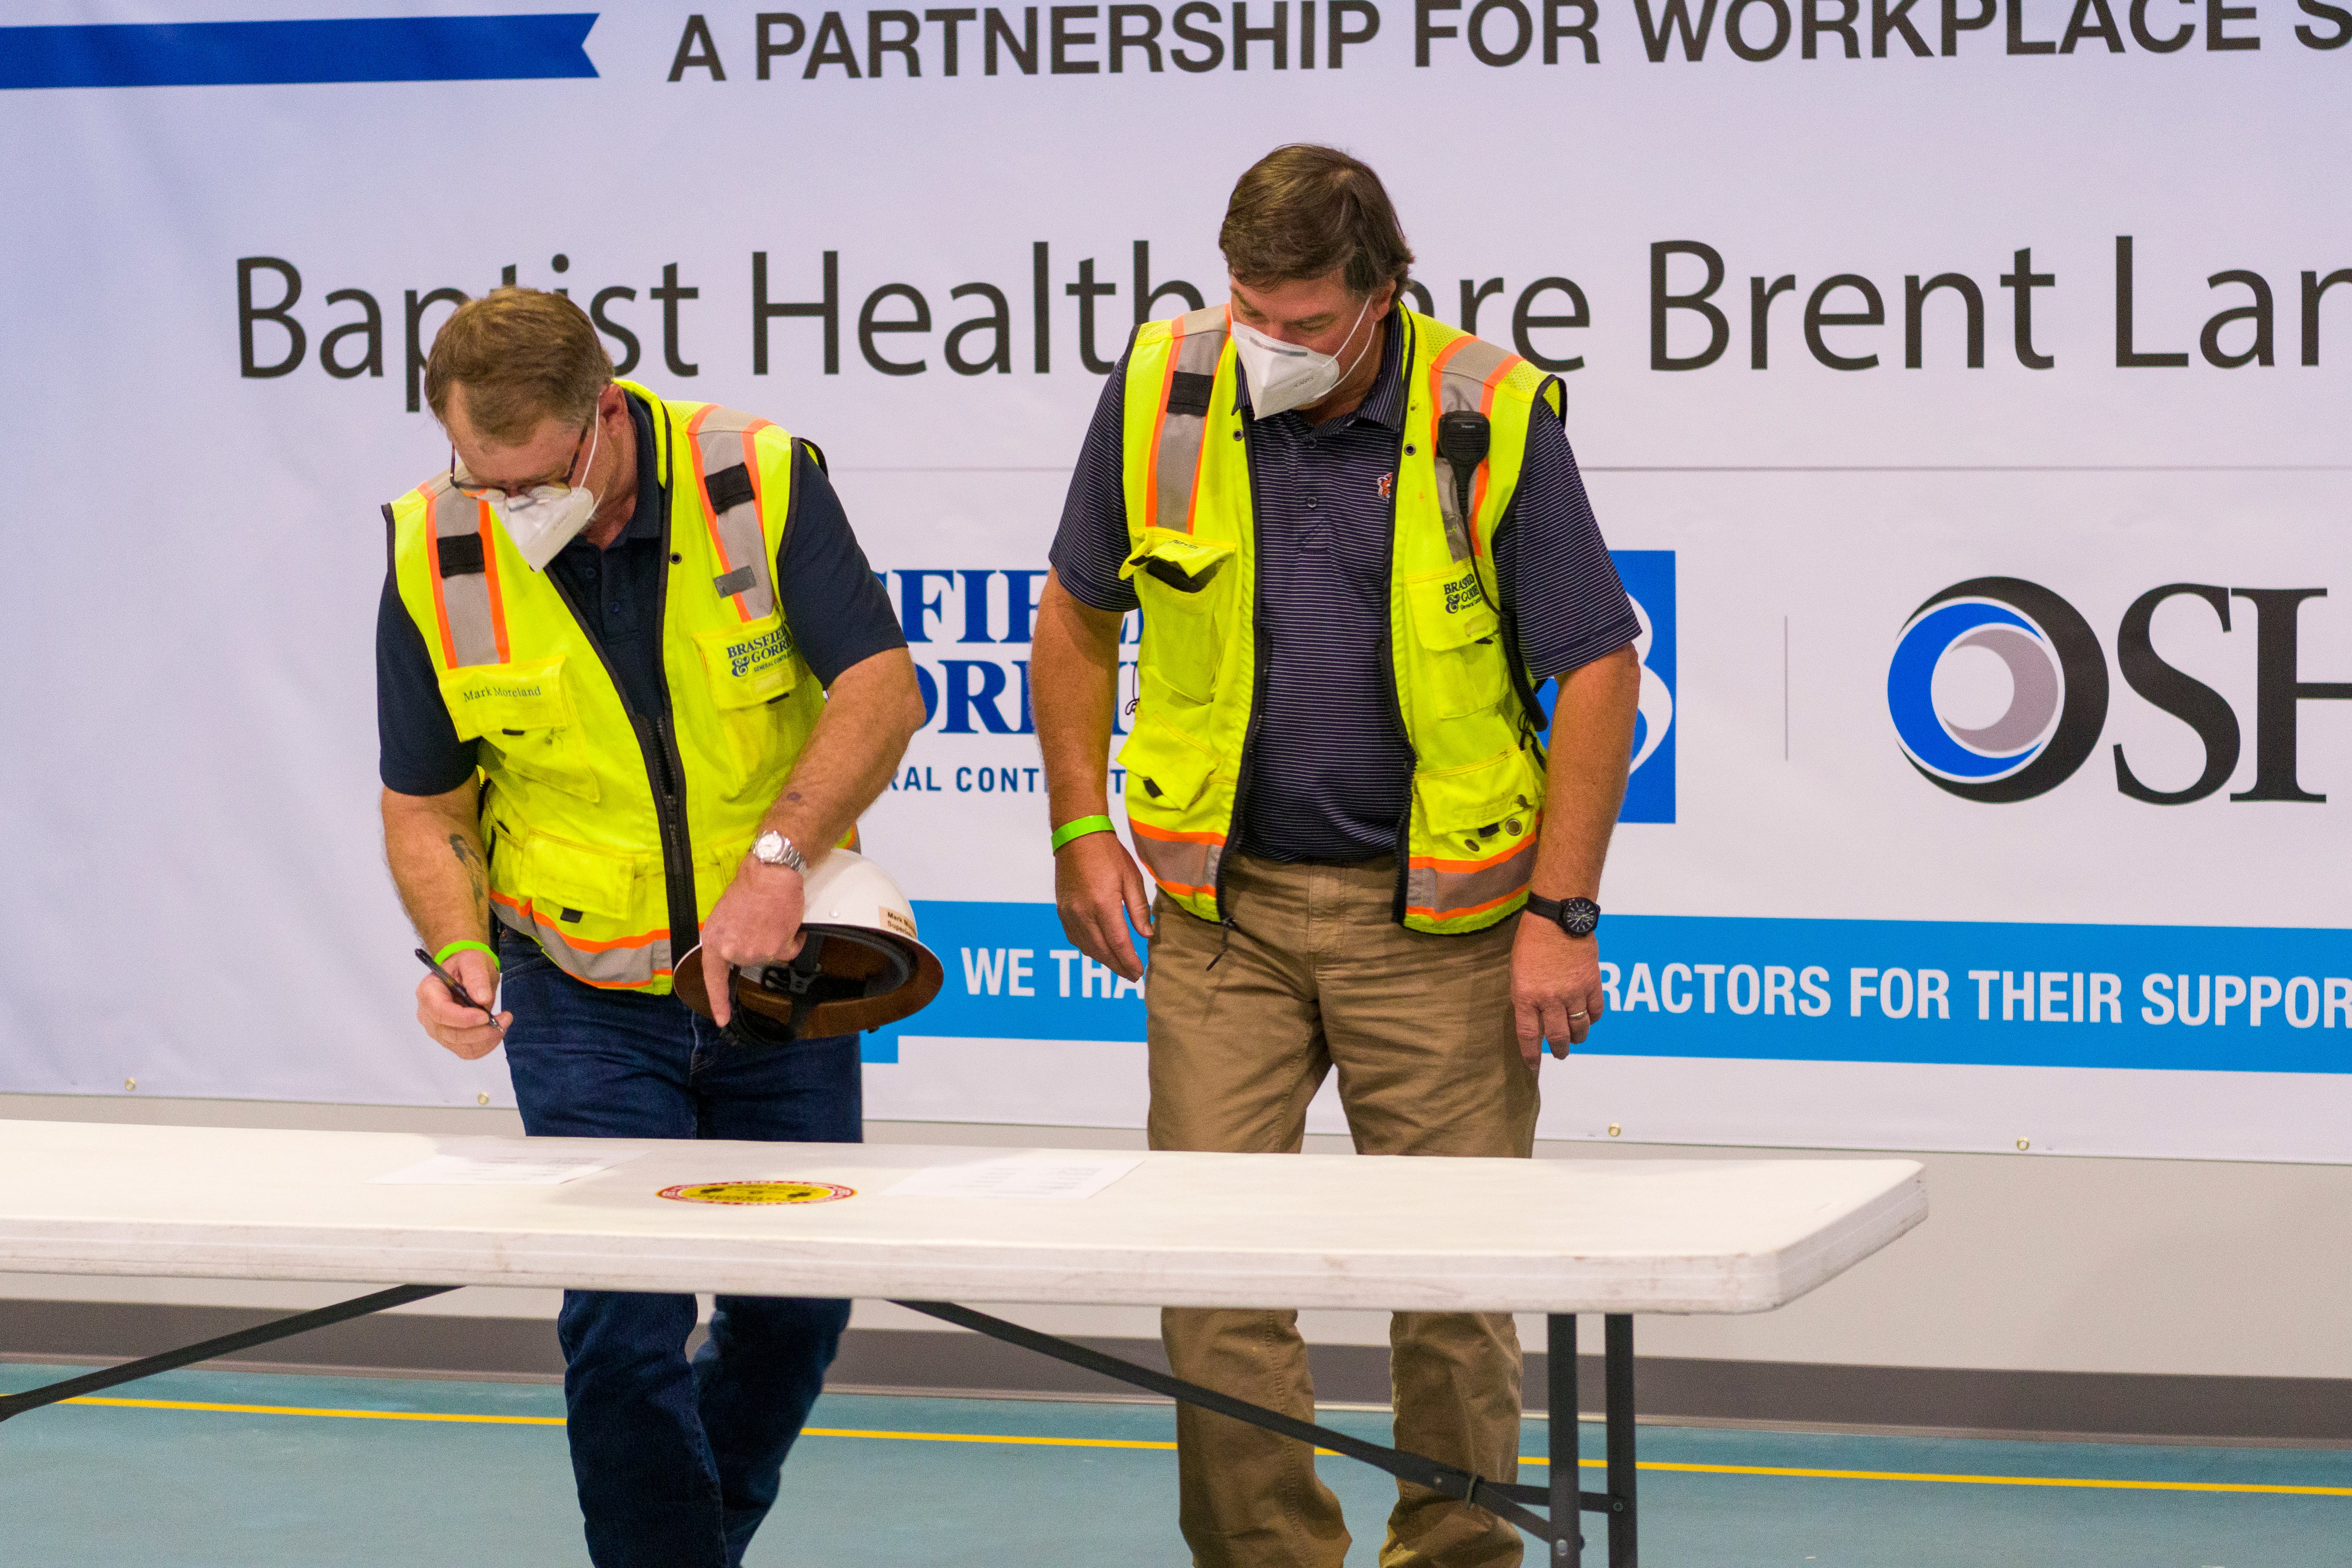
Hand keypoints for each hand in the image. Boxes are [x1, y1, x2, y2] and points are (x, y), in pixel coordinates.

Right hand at [416, 947, 508, 1059]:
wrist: (467, 974)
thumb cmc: (466, 965)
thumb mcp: (473, 961)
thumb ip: (476, 976)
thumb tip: (481, 999)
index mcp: (428, 992)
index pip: (440, 1012)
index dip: (463, 1018)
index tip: (485, 1016)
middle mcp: (428, 1015)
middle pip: (451, 1034)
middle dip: (481, 1030)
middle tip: (505, 1018)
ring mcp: (438, 1030)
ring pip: (461, 1046)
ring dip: (486, 1039)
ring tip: (504, 1021)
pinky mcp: (451, 1040)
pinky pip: (468, 1052)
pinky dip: (485, 1046)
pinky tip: (497, 1032)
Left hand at [699, 858, 808, 1026]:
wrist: (770, 874)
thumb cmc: (749, 887)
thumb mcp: (725, 914)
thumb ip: (727, 937)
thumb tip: (735, 949)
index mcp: (715, 941)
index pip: (714, 978)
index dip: (718, 1001)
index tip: (722, 1018)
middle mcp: (733, 950)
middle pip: (750, 959)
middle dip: (757, 944)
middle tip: (759, 922)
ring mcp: (756, 952)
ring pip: (771, 955)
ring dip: (776, 939)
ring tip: (771, 917)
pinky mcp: (778, 949)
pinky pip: (789, 950)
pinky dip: (792, 938)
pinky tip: (786, 921)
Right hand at [1054, 830, 1152, 982]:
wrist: (1077, 837)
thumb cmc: (1108, 853)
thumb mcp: (1131, 878)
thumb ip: (1138, 909)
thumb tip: (1146, 934)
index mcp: (1102, 904)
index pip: (1118, 943)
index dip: (1129, 961)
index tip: (1139, 972)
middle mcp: (1082, 913)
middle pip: (1101, 950)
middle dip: (1118, 967)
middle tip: (1132, 977)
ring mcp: (1069, 913)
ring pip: (1086, 947)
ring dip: (1103, 961)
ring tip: (1119, 967)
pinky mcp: (1062, 911)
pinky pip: (1074, 938)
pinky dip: (1088, 949)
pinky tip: (1099, 951)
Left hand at [1511, 914, 1606, 1065]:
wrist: (1557, 918)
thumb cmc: (1531, 941)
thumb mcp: (1517, 971)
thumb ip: (1526, 997)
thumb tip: (1535, 1018)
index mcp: (1526, 995)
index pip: (1528, 1035)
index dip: (1531, 1054)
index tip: (1534, 1066)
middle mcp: (1550, 998)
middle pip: (1557, 1036)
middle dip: (1559, 1049)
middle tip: (1560, 1054)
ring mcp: (1573, 992)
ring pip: (1579, 1028)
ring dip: (1577, 1038)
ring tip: (1575, 1040)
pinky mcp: (1592, 983)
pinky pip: (1596, 1011)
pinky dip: (1592, 1018)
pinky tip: (1588, 1019)